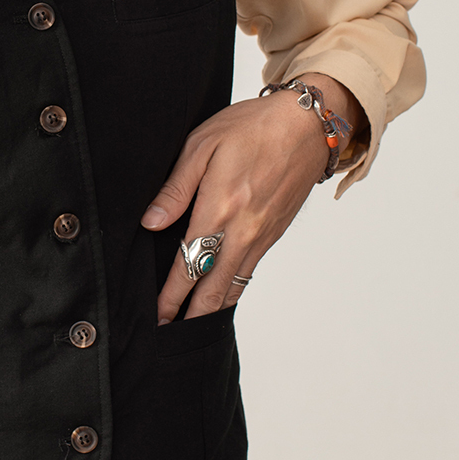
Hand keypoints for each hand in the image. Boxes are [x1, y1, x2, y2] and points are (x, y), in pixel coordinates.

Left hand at [145, 73, 360, 321]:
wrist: (307, 125)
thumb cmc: (252, 128)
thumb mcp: (202, 145)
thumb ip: (176, 188)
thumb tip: (152, 222)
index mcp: (219, 209)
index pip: (189, 264)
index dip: (172, 295)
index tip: (157, 315)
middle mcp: (243, 231)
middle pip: (213, 288)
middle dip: (190, 314)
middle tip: (168, 333)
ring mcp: (262, 236)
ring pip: (234, 285)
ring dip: (212, 308)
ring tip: (191, 325)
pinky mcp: (274, 234)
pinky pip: (250, 271)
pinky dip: (233, 289)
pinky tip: (221, 294)